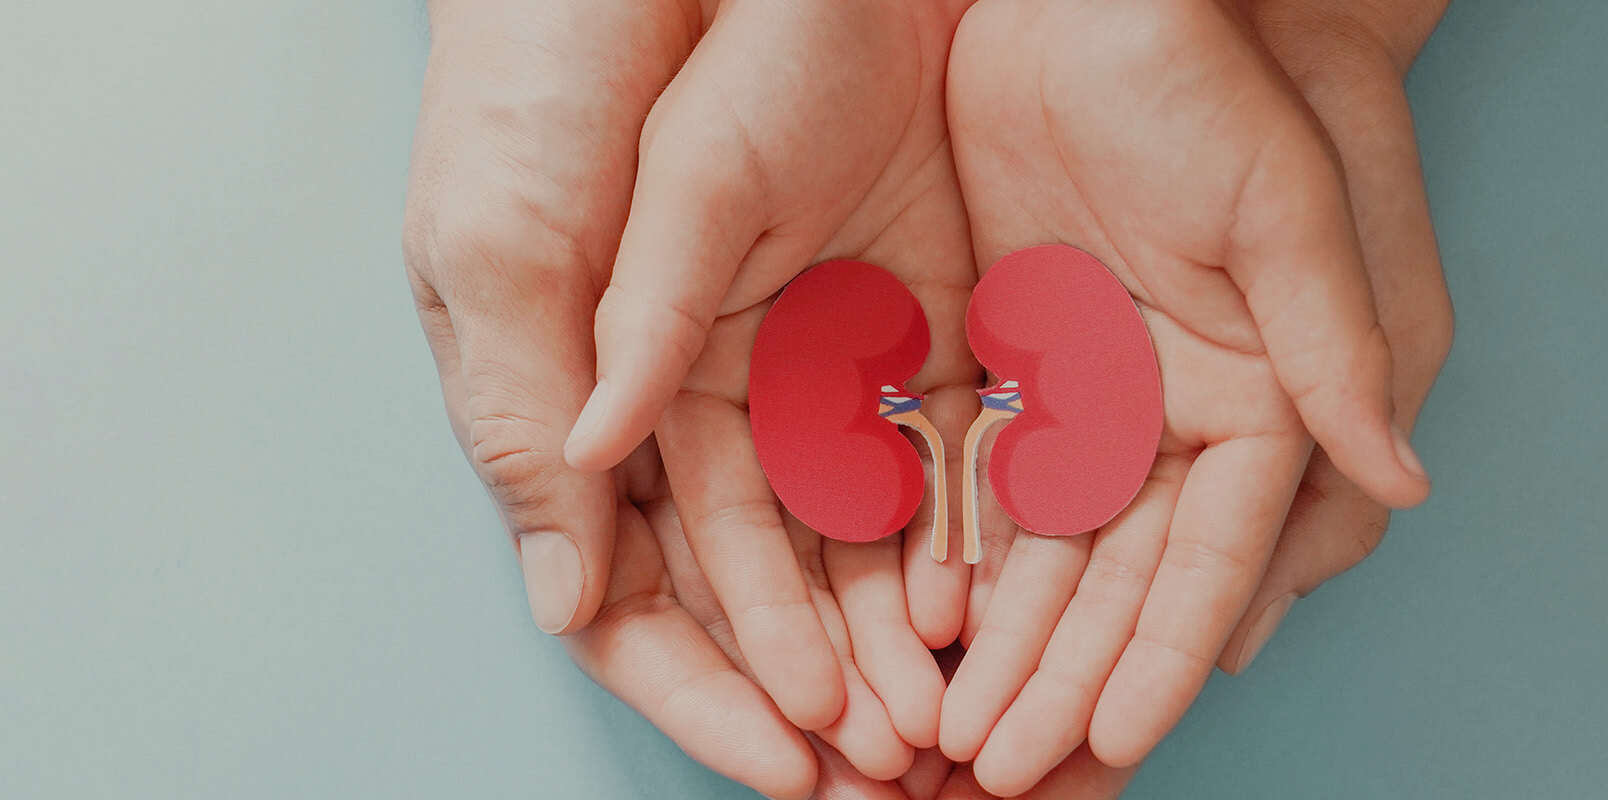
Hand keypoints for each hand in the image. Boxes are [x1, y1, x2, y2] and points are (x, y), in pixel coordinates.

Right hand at [404, 0, 965, 789]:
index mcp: (600, 404)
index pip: (651, 585)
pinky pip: (945, 440)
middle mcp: (713, 405)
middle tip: (891, 769)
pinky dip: (968, 525)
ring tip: (954, 719)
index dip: (718, 682)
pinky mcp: (907, 313)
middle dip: (829, 682)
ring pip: (865, 533)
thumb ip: (542, 402)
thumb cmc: (549, 83)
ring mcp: (814, 364)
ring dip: (903, 633)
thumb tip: (565, 586)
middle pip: (771, 585)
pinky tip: (996, 603)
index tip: (786, 759)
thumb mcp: (516, 239)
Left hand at [937, 0, 1450, 791]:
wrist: (1099, 1)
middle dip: (1061, 677)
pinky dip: (942, 554)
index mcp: (1258, 395)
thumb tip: (1401, 478)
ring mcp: (1084, 392)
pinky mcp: (1003, 356)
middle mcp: (1172, 414)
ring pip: (1034, 547)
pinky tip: (910, 627)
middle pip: (1113, 578)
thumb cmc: (1214, 79)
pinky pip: (965, 477)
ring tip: (951, 735)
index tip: (1112, 740)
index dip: (1163, 652)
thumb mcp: (1282, 207)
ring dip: (997, 643)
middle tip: (1003, 770)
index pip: (1208, 553)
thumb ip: (1332, 345)